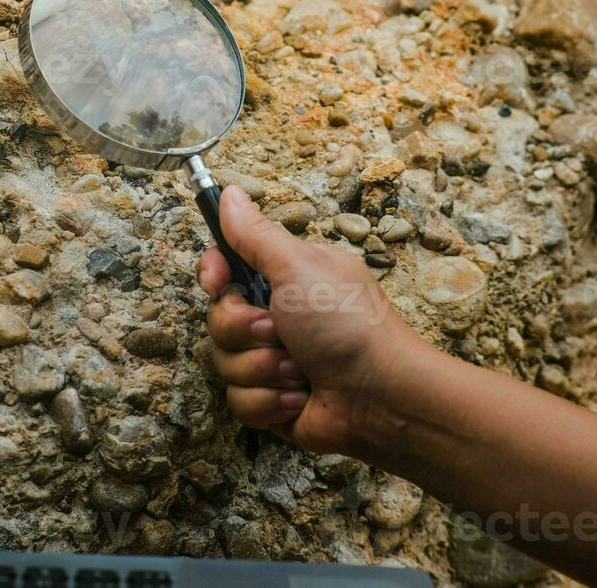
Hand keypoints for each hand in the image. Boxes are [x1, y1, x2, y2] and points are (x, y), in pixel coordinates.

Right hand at [197, 186, 420, 455]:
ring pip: (224, 363)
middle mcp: (276, 316)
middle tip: (277, 331)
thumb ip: (257, 235)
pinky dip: (269, 402)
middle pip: (219, 319)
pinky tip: (300, 398)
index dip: (214, 275)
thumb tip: (229, 194)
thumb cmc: (349, 324)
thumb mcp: (299, 267)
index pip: (225, 269)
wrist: (382, 396)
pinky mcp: (273, 401)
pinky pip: (240, 401)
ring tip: (299, 371)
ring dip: (262, 369)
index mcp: (284, 278)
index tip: (217, 282)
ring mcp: (273, 360)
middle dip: (245, 331)